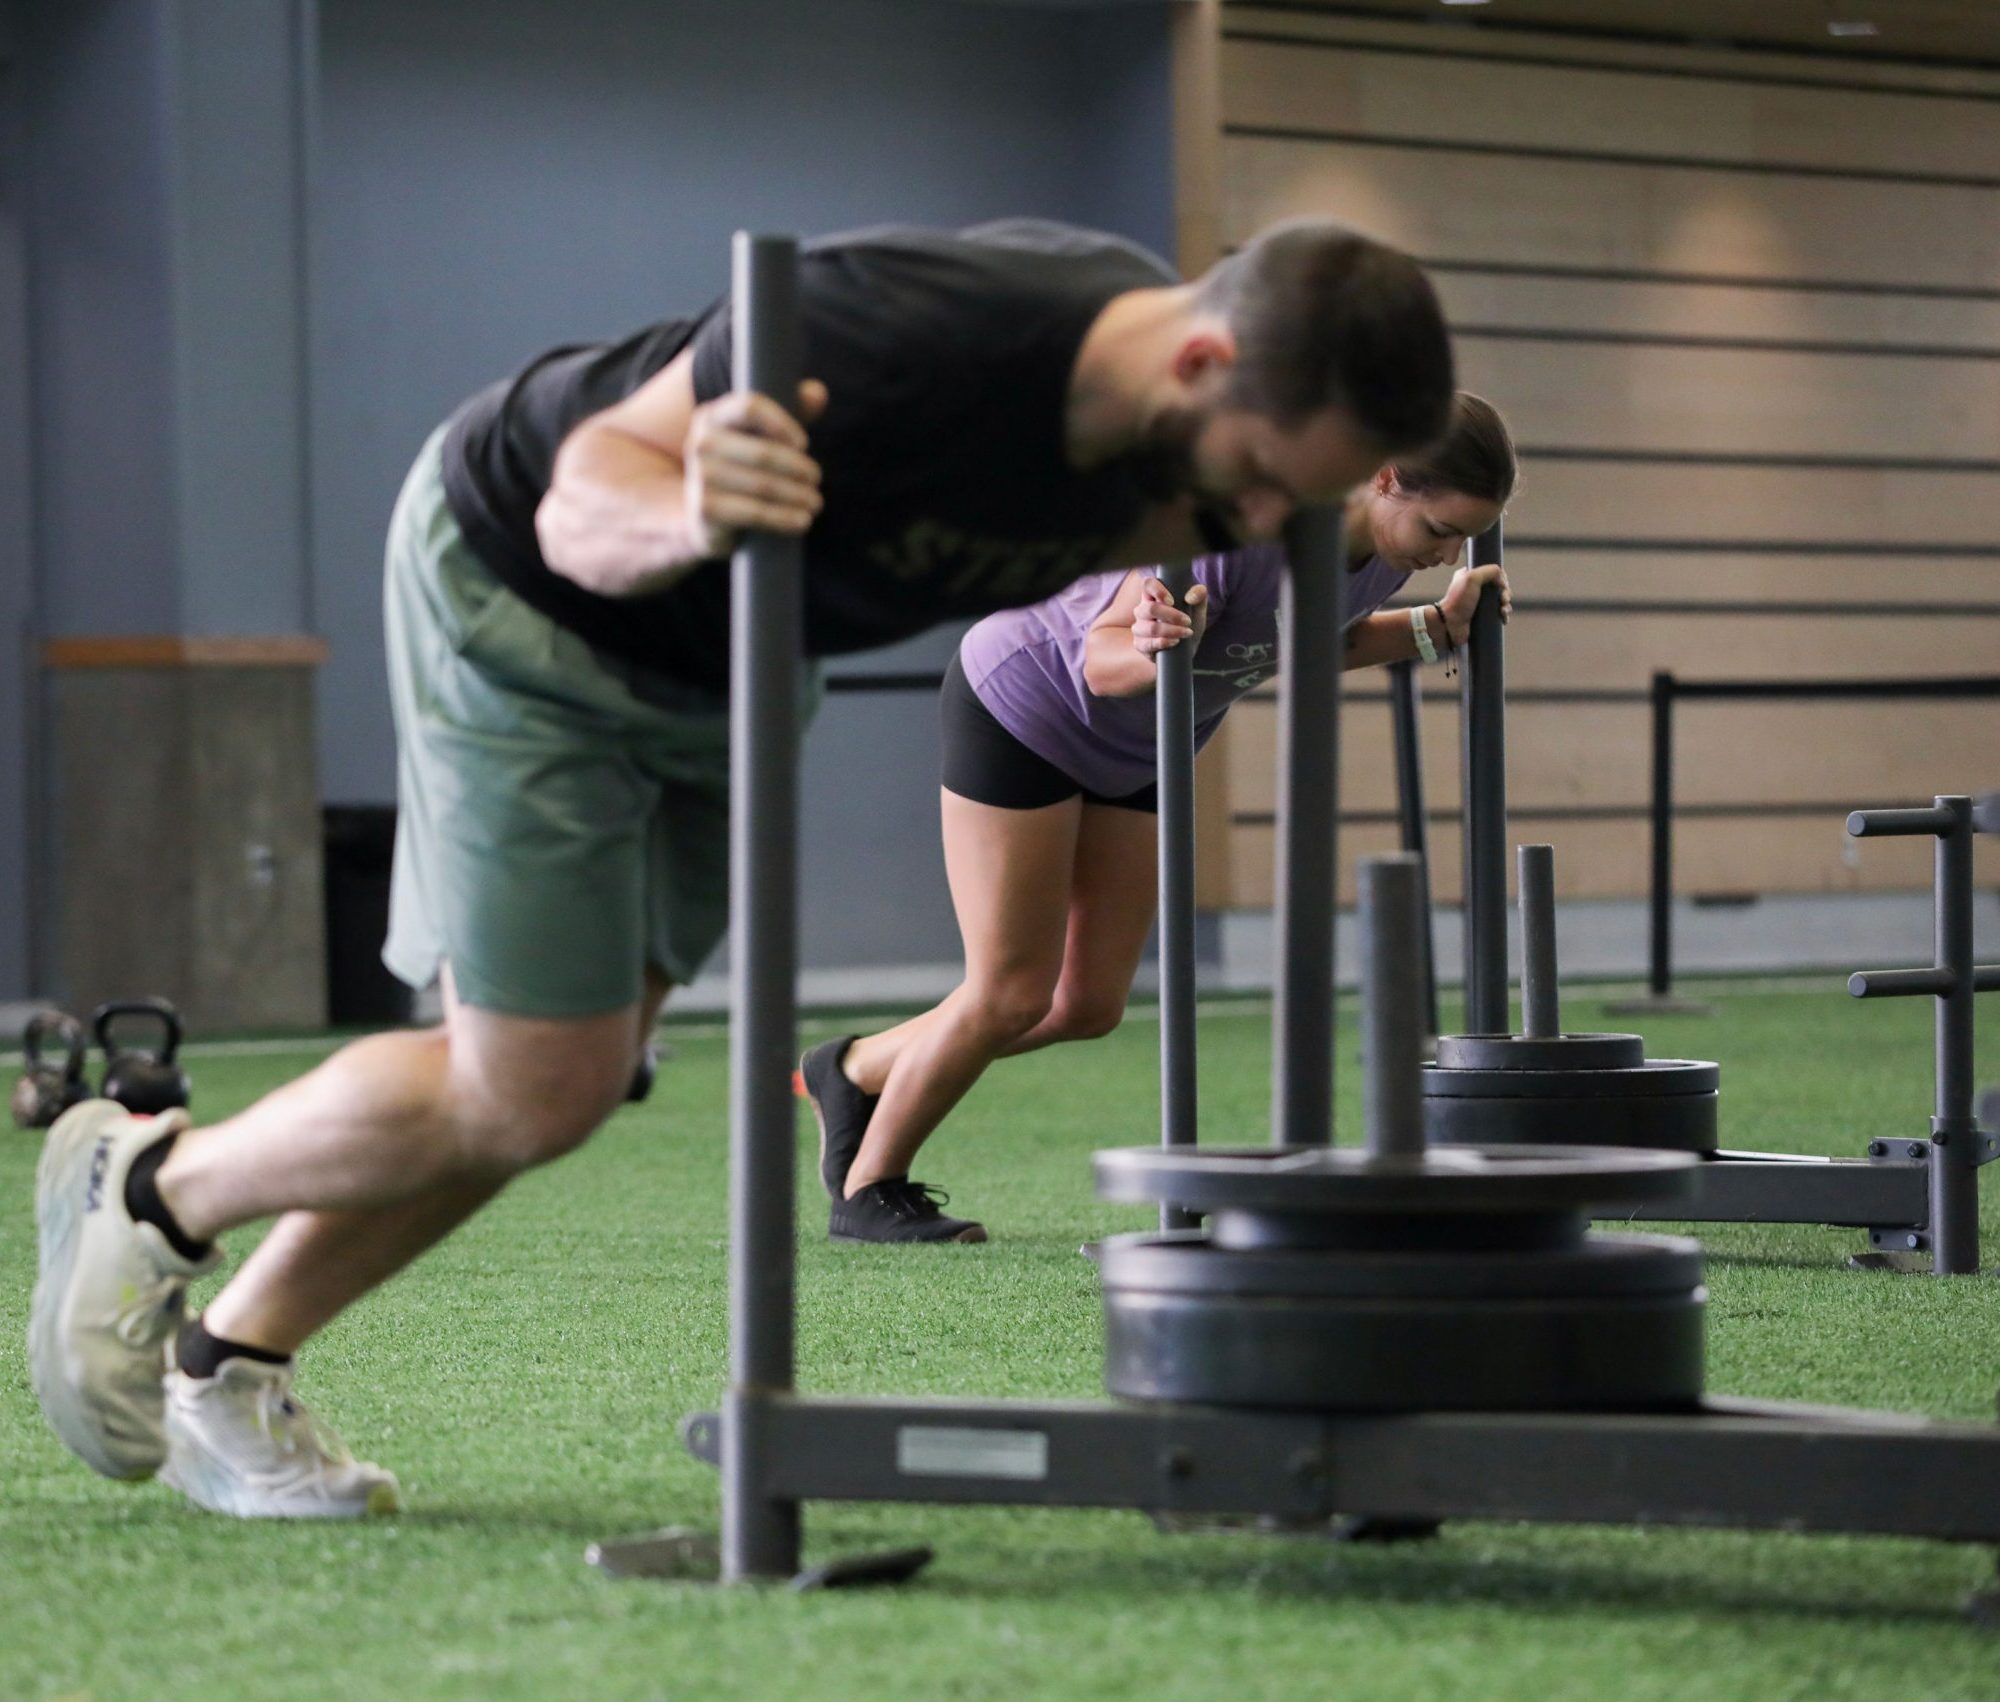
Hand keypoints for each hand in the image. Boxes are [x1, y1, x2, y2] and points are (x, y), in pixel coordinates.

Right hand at [683, 379, 827, 556]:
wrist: (702, 515)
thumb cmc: (740, 467)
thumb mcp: (762, 434)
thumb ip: (791, 409)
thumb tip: (818, 393)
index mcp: (712, 416)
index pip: (750, 407)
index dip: (781, 423)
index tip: (804, 443)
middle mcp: (700, 442)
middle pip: (763, 452)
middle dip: (798, 468)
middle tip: (817, 479)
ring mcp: (700, 477)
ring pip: (763, 485)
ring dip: (797, 496)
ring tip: (816, 503)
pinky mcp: (706, 510)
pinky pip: (755, 513)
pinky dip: (784, 518)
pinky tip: (803, 521)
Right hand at [1132, 578, 1209, 656]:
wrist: (1186, 647)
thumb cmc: (1187, 622)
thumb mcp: (1197, 607)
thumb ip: (1199, 594)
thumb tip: (1191, 597)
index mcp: (1153, 596)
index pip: (1148, 584)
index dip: (1158, 590)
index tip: (1172, 601)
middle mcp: (1142, 610)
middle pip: (1150, 608)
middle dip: (1173, 616)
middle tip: (1188, 621)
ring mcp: (1139, 628)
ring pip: (1151, 628)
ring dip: (1172, 631)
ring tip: (1187, 633)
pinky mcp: (1140, 644)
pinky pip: (1148, 644)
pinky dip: (1164, 642)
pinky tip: (1175, 641)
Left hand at [1436, 563, 1509, 649]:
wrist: (1449, 624)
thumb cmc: (1458, 600)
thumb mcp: (1472, 577)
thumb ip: (1490, 571)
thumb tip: (1503, 581)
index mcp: (1471, 576)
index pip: (1493, 573)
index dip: (1501, 578)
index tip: (1502, 585)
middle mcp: (1475, 589)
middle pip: (1499, 587)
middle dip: (1505, 593)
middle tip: (1503, 600)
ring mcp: (1479, 603)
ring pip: (1500, 601)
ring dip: (1506, 605)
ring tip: (1503, 610)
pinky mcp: (1482, 616)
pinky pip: (1498, 614)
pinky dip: (1503, 615)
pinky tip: (1503, 617)